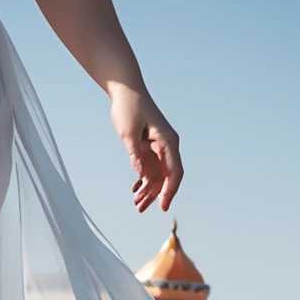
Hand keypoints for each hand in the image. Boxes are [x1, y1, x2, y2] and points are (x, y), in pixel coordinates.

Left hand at [110, 85, 181, 211]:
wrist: (125, 90)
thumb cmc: (129, 107)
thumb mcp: (128, 132)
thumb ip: (134, 153)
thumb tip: (139, 174)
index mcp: (168, 141)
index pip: (174, 171)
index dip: (170, 190)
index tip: (163, 205)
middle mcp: (167, 145)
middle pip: (166, 175)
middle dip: (155, 194)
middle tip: (141, 209)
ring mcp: (159, 146)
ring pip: (157, 173)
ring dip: (148, 189)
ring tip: (136, 204)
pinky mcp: (149, 145)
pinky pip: (150, 166)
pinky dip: (143, 178)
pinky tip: (135, 189)